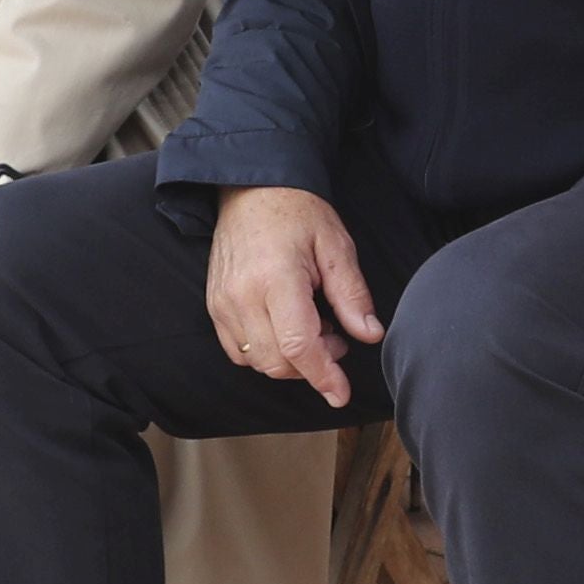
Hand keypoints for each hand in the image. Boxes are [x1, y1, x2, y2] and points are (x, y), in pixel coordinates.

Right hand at [206, 184, 383, 406]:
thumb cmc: (297, 211)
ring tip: (312, 325)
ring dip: (289, 360)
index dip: (323, 375)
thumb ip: (352, 294)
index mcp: (276, 278)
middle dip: (312, 365)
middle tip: (336, 335)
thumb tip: (369, 334)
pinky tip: (285, 326)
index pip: (297, 345)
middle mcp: (242, 296)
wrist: (250, 189)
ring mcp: (223, 304)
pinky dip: (266, 352)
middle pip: (277, 362)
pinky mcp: (214, 306)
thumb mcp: (336, 245)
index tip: (340, 394)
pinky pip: (238, 351)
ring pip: (257, 361)